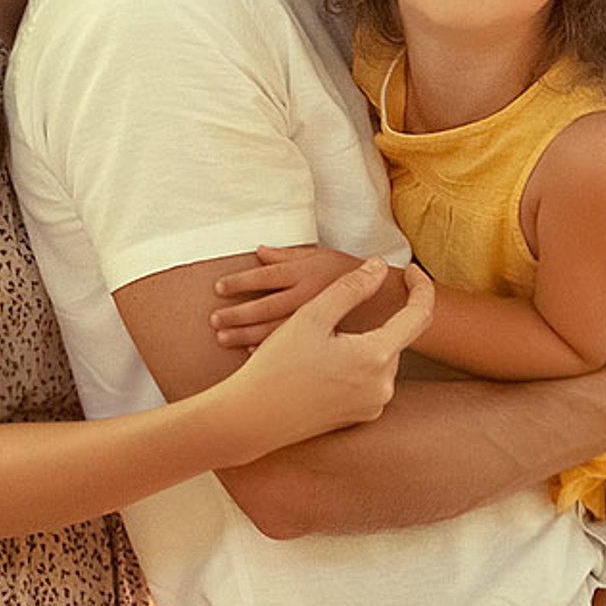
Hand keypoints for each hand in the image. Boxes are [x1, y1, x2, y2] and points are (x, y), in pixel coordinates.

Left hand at [211, 245, 365, 348]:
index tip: (218, 288)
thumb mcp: (322, 258)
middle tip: (214, 320)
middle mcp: (309, 296)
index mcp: (306, 273)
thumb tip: (259, 251)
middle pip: (265, 306)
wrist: (391, 303)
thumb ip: (288, 256)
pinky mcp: (324, 341)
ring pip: (274, 331)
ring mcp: (317, 322)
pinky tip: (250, 354)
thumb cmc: (351, 275)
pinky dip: (270, 350)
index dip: (240, 281)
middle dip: (236, 314)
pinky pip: (294, 349)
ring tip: (222, 338)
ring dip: (245, 335)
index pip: (267, 276)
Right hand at [231, 259, 435, 452]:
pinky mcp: (360, 416)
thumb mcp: (311, 316)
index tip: (410, 271)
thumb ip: (351, 287)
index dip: (420, 287)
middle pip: (392, 337)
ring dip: (359, 343)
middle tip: (335, 313)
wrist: (252, 419)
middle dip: (372, 320)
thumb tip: (378, 267)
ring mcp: (373, 404)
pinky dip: (352, 365)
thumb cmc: (277, 368)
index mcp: (377, 357)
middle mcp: (384, 385)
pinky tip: (320, 364)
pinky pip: (366, 380)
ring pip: (377, 358)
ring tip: (319, 341)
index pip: (419, 314)